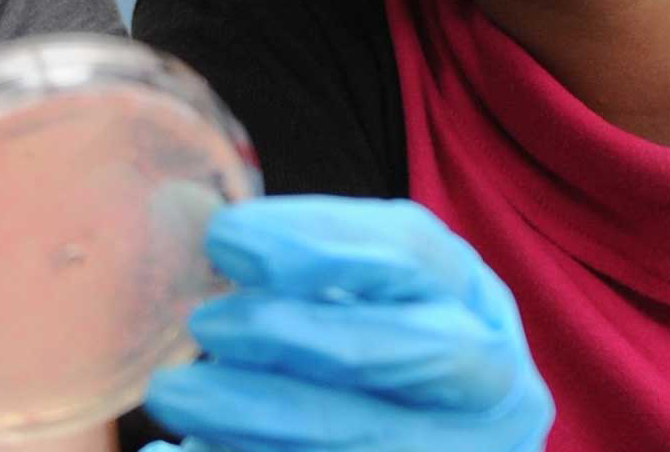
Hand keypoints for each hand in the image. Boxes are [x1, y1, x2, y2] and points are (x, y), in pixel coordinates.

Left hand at [138, 196, 551, 451]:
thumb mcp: (365, 306)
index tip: (222, 237)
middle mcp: (494, 385)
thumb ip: (306, 276)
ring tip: (175, 392)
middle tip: (203, 324)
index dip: (319, 240)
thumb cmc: (375, 366)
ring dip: (252, 415)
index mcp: (476, 306)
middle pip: (401, 349)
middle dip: (291, 331)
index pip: (413, 252)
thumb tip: (213, 240)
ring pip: (363, 438)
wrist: (429, 438)